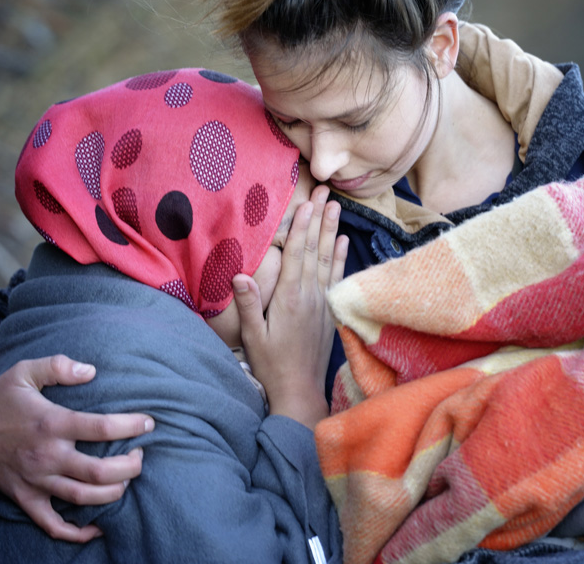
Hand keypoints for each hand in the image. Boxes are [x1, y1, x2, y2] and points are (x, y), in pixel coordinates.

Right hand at [0, 355, 153, 541]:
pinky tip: (97, 528)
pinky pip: (52, 524)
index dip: (131, 425)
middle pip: (99, 472)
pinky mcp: (24, 497)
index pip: (102, 428)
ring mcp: (35, 481)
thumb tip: (92, 371)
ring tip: (127, 479)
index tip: (149, 422)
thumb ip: (59, 366)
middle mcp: (47, 455)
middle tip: (141, 455)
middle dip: (130, 466)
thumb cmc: (0, 395)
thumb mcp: (26, 370)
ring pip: (83, 498)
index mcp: (52, 423)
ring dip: (113, 493)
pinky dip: (76, 532)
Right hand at [232, 186, 347, 428]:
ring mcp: (321, 302)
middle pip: (315, 249)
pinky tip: (344, 241)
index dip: (302, 227)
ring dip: (332, 231)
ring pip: (327, 258)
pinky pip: (335, 276)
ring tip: (337, 207)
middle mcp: (309, 295)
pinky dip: (340, 256)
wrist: (298, 391)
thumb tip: (239, 274)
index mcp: (289, 297)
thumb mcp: (251, 336)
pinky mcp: (328, 310)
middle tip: (326, 192)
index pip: (297, 254)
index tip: (307, 203)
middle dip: (320, 218)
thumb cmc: (270, 363)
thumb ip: (247, 304)